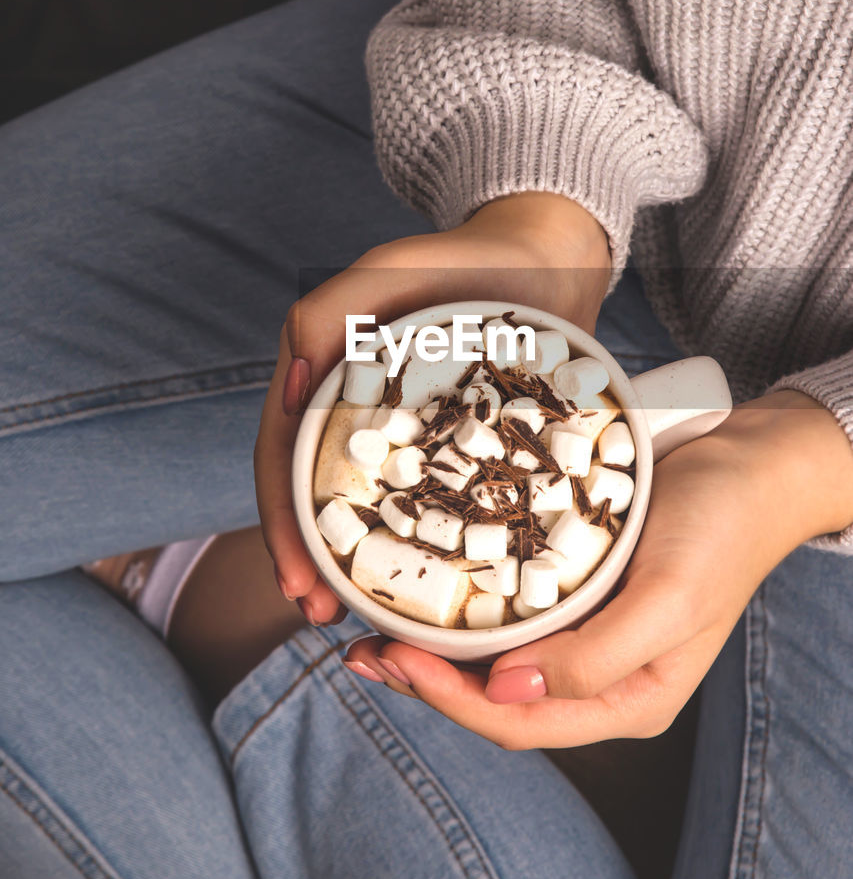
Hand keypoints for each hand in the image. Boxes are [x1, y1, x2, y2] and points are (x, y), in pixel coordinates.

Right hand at [254, 192, 611, 622]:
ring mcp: (411, 432)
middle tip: (324, 618)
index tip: (298, 582)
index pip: (284, 455)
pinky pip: (433, 502)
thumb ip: (326, 314)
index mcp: (328, 379)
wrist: (552, 259)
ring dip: (358, 563)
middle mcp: (361, 410)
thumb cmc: (467, 259)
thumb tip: (288, 398)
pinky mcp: (462, 446)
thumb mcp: (387, 272)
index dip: (282, 523)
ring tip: (365, 619)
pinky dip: (421, 544)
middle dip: (311, 561)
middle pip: (319, 493)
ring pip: (372, 506)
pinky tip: (432, 584)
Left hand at [346, 390, 852, 747]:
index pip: (517, 721)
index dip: (448, 699)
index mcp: (626, 699)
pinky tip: (427, 591)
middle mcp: (599, 676)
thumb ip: (596, 657)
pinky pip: (508, 615)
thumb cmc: (720, 530)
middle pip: (495, 700)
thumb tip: (506, 693)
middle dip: (426, 681)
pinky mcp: (577, 591)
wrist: (752, 464)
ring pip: (494, 663)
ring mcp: (586, 634)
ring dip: (434, 650)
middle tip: (363, 644)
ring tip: (373, 626)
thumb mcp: (669, 598)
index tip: (392, 657)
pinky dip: (461, 611)